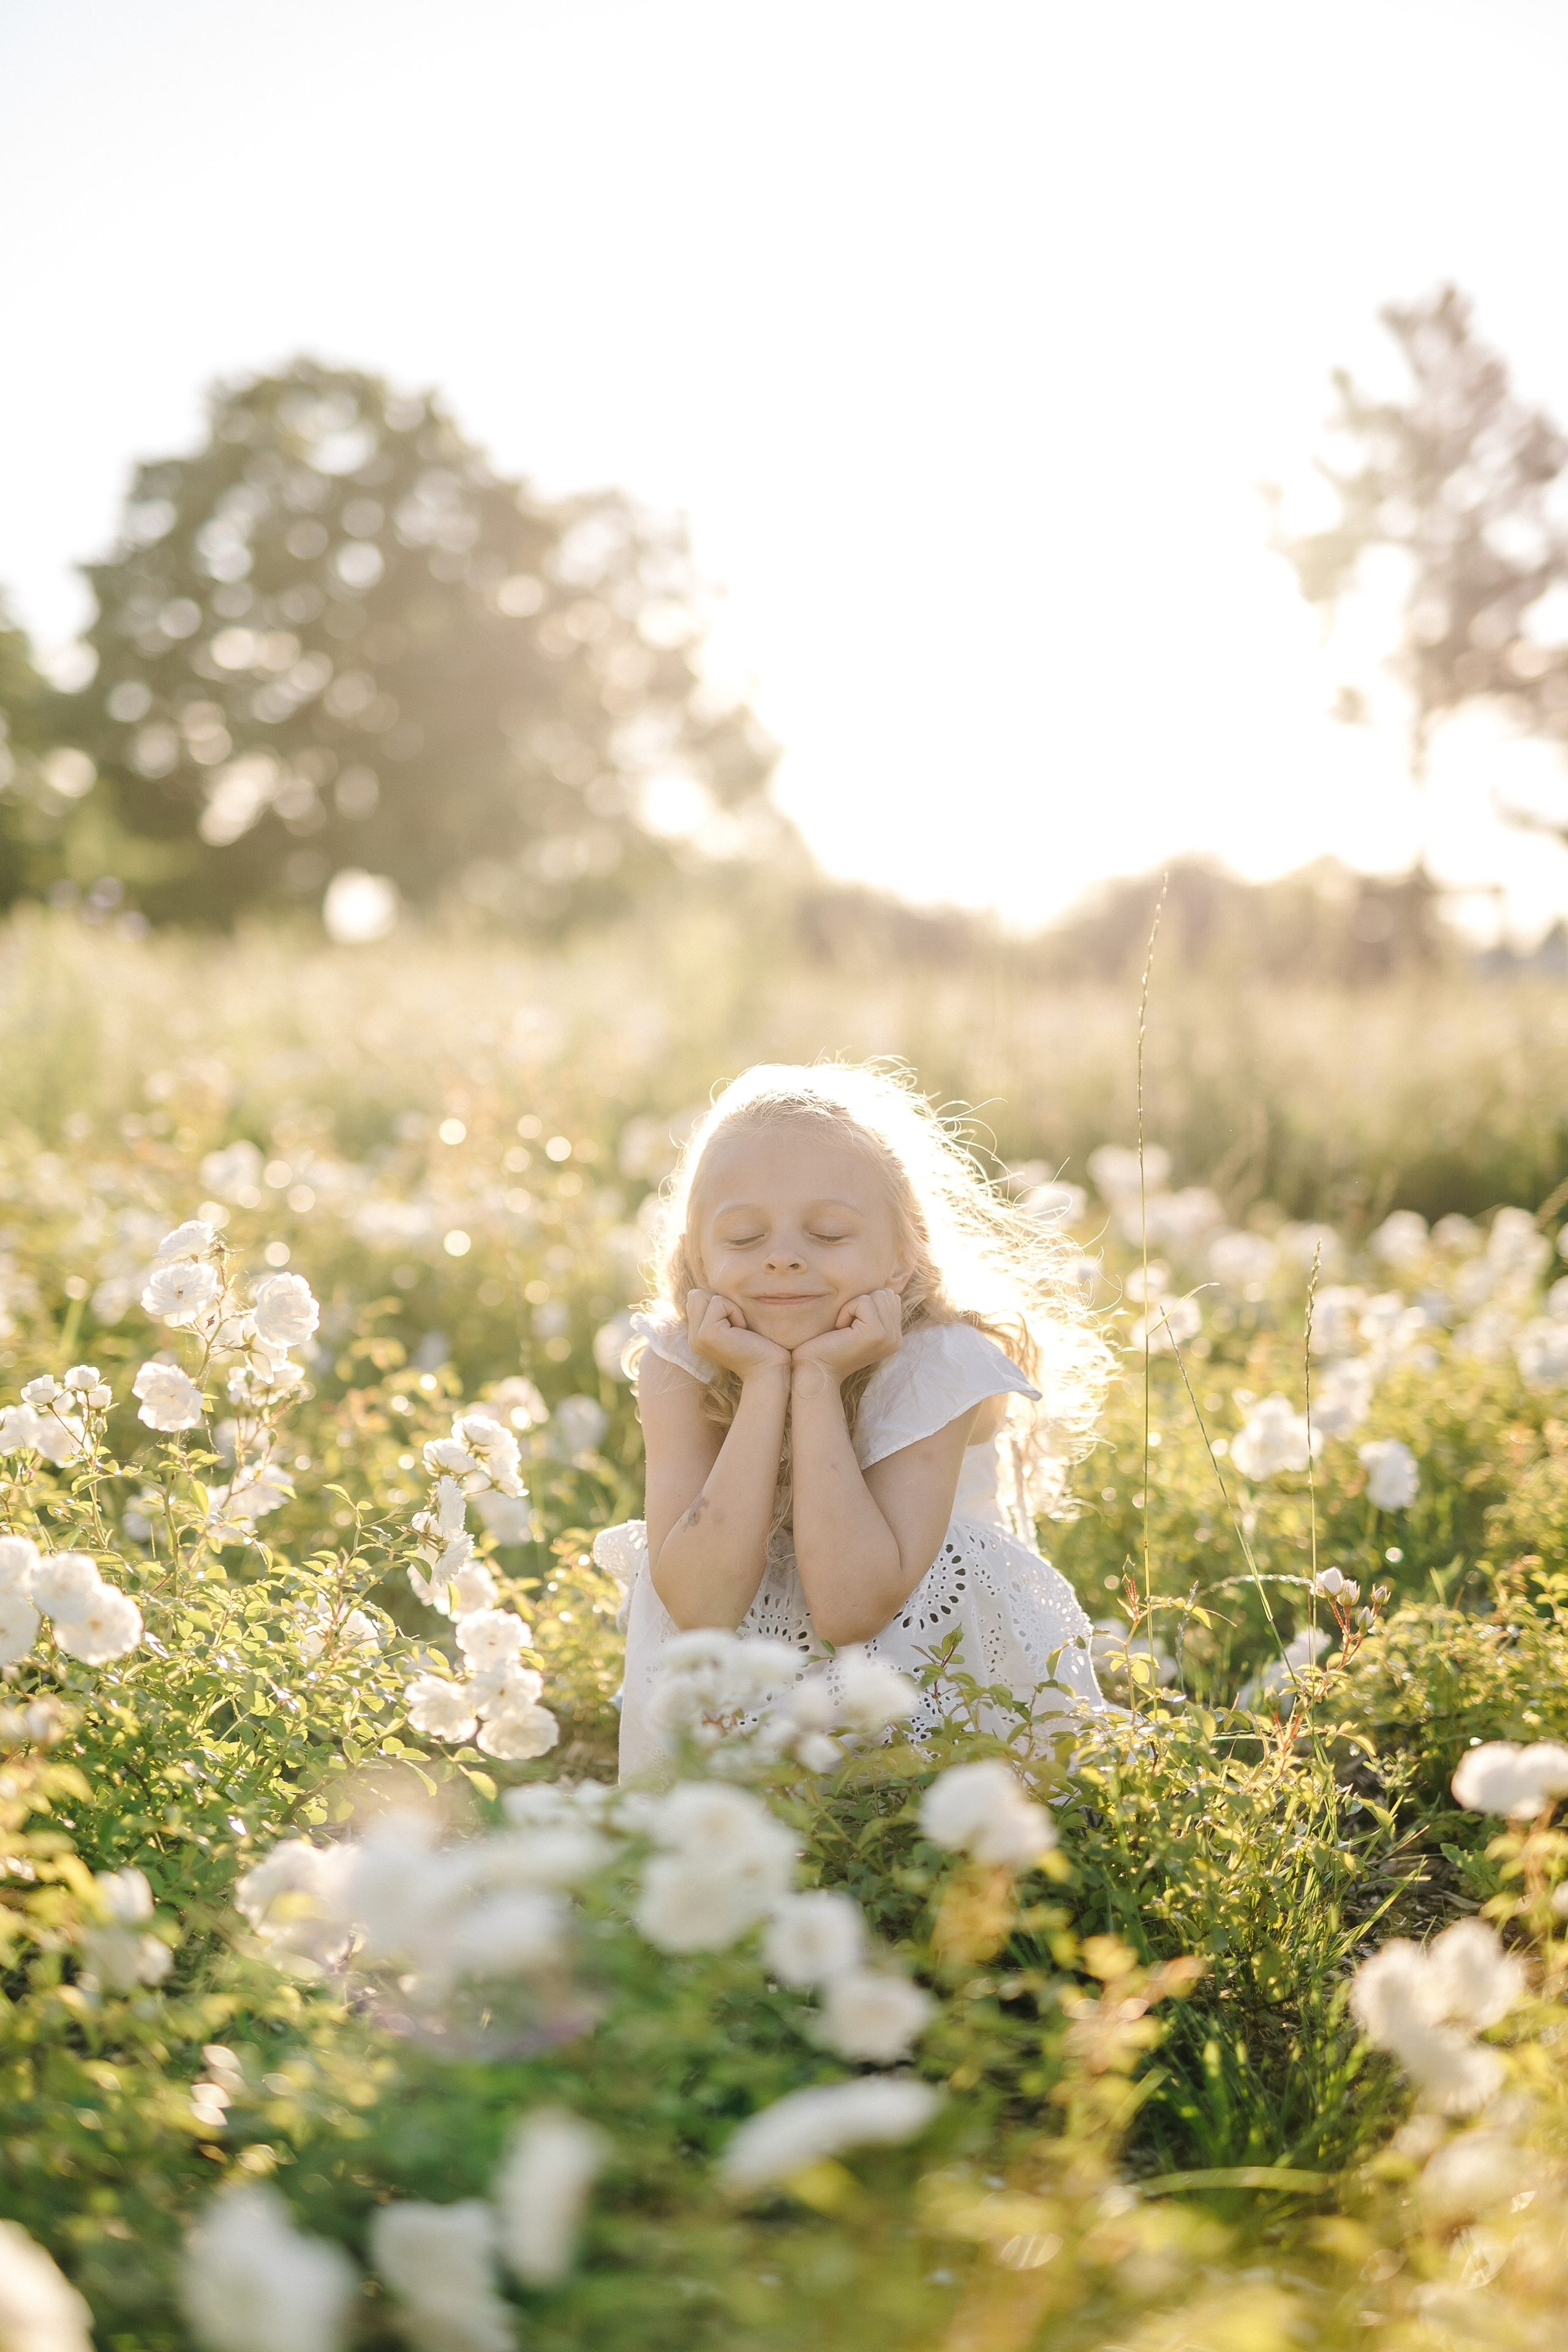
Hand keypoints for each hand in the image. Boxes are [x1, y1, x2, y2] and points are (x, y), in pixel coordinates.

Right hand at [686, 1289, 791, 1381]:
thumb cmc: (758, 1345)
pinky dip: (735, 1312)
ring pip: (704, 1296)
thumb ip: (716, 1310)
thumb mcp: (732, 1324)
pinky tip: (742, 1331)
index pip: (695, 1298)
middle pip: (695, 1295)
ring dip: (729, 1307)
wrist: (768, 1369)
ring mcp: (697, 1337)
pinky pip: (718, 1303)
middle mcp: (692, 1338)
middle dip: (721, 1303)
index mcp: (696, 1336)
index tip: (734, 1325)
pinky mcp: (707, 1334)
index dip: (719, 1304)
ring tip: (739, 1330)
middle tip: (737, 1326)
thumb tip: (704, 1290)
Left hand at [790, 1288, 904, 1382]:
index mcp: (894, 1336)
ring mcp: (889, 1337)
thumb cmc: (828, 1346)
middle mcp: (896, 1338)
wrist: (816, 1370)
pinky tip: (839, 1329)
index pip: (889, 1297)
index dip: (865, 1304)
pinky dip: (847, 1311)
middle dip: (861, 1303)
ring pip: (876, 1295)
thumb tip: (880, 1288)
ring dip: (853, 1306)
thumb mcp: (857, 1327)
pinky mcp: (876, 1333)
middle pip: (885, 1293)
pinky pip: (863, 1302)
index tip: (851, 1326)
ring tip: (844, 1328)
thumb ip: (873, 1311)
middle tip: (846, 1327)